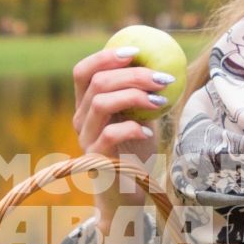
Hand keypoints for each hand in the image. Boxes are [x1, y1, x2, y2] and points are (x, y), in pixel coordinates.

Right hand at [71, 45, 169, 162]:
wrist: (130, 192)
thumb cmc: (136, 151)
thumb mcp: (140, 116)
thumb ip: (141, 93)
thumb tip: (162, 62)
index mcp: (86, 105)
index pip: (83, 72)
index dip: (106, 56)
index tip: (137, 51)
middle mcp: (81, 119)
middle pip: (98, 83)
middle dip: (133, 74)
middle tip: (162, 77)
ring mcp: (85, 139)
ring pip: (101, 103)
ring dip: (135, 96)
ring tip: (160, 101)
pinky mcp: (95, 159)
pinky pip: (109, 135)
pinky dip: (132, 129)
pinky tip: (148, 133)